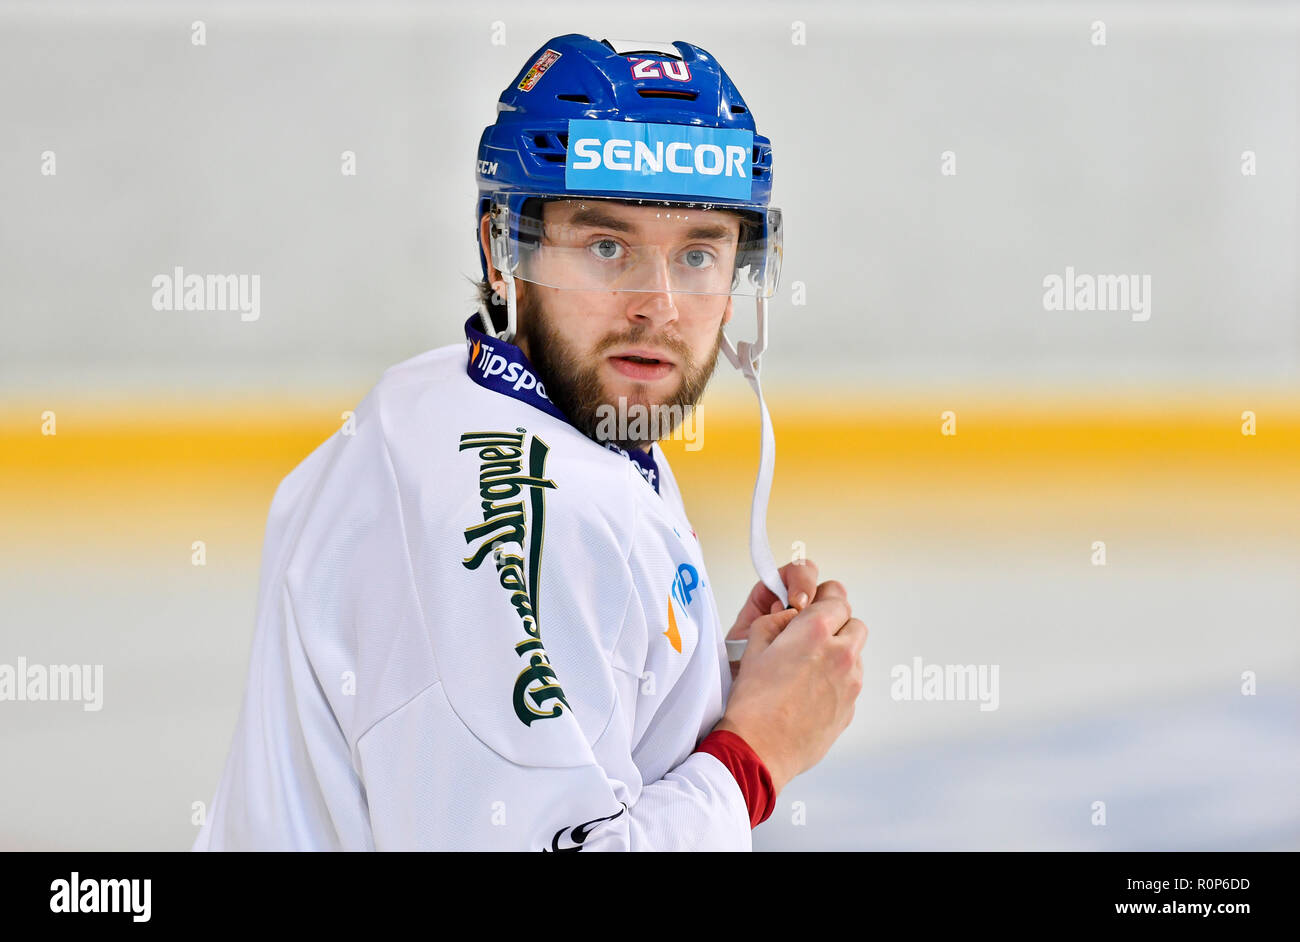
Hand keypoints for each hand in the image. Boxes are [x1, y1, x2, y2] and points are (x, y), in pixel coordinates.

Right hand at [715, 583, 865, 795]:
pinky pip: (850, 684)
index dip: (823, 600)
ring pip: (855, 655)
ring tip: (808, 669)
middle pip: (854, 624)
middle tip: (811, 637)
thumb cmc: (753, 701)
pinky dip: (837, 682)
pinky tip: (810, 694)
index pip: (836, 597)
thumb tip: (790, 616)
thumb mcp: (753, 646)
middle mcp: (840, 653)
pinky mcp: (851, 709)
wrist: (759, 748)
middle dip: (836, 626)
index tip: (812, 607)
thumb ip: (776, 621)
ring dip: (839, 654)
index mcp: (816, 630)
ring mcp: (850, 683)